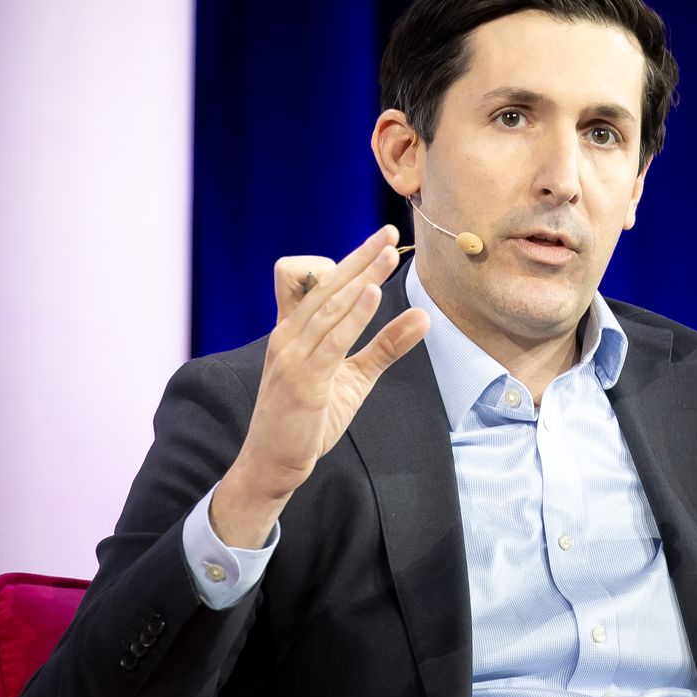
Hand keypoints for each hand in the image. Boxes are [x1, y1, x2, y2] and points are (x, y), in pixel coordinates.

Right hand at [211, 225, 429, 545]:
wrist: (273, 463)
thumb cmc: (308, 419)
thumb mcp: (354, 378)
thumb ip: (386, 346)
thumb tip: (422, 316)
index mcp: (294, 331)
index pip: (318, 284)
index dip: (349, 261)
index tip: (381, 242)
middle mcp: (288, 336)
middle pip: (326, 286)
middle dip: (360, 258)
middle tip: (390, 233)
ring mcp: (291, 356)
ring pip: (329, 307)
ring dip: (361, 279)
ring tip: (388, 255)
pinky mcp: (302, 379)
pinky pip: (330, 340)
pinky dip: (353, 316)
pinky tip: (373, 296)